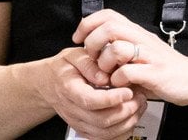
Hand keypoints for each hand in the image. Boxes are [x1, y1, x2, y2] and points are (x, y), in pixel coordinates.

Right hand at [27, 47, 146, 138]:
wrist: (49, 84)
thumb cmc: (64, 69)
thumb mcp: (74, 56)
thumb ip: (89, 64)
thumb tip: (105, 77)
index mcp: (68, 89)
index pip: (90, 100)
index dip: (111, 99)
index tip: (128, 91)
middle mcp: (72, 110)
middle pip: (101, 120)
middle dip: (125, 111)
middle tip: (139, 97)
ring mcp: (78, 122)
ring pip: (105, 133)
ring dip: (127, 122)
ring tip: (138, 106)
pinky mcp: (84, 130)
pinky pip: (105, 139)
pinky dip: (122, 132)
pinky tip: (131, 119)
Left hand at [73, 10, 187, 106]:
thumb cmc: (162, 69)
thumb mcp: (140, 52)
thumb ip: (119, 47)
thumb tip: (90, 47)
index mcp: (137, 32)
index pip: (108, 14)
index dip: (88, 23)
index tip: (78, 38)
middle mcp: (142, 39)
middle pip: (109, 27)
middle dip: (93, 43)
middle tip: (93, 58)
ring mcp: (149, 56)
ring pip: (117, 48)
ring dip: (105, 63)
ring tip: (107, 74)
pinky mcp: (155, 73)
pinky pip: (128, 72)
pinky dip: (118, 80)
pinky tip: (120, 85)